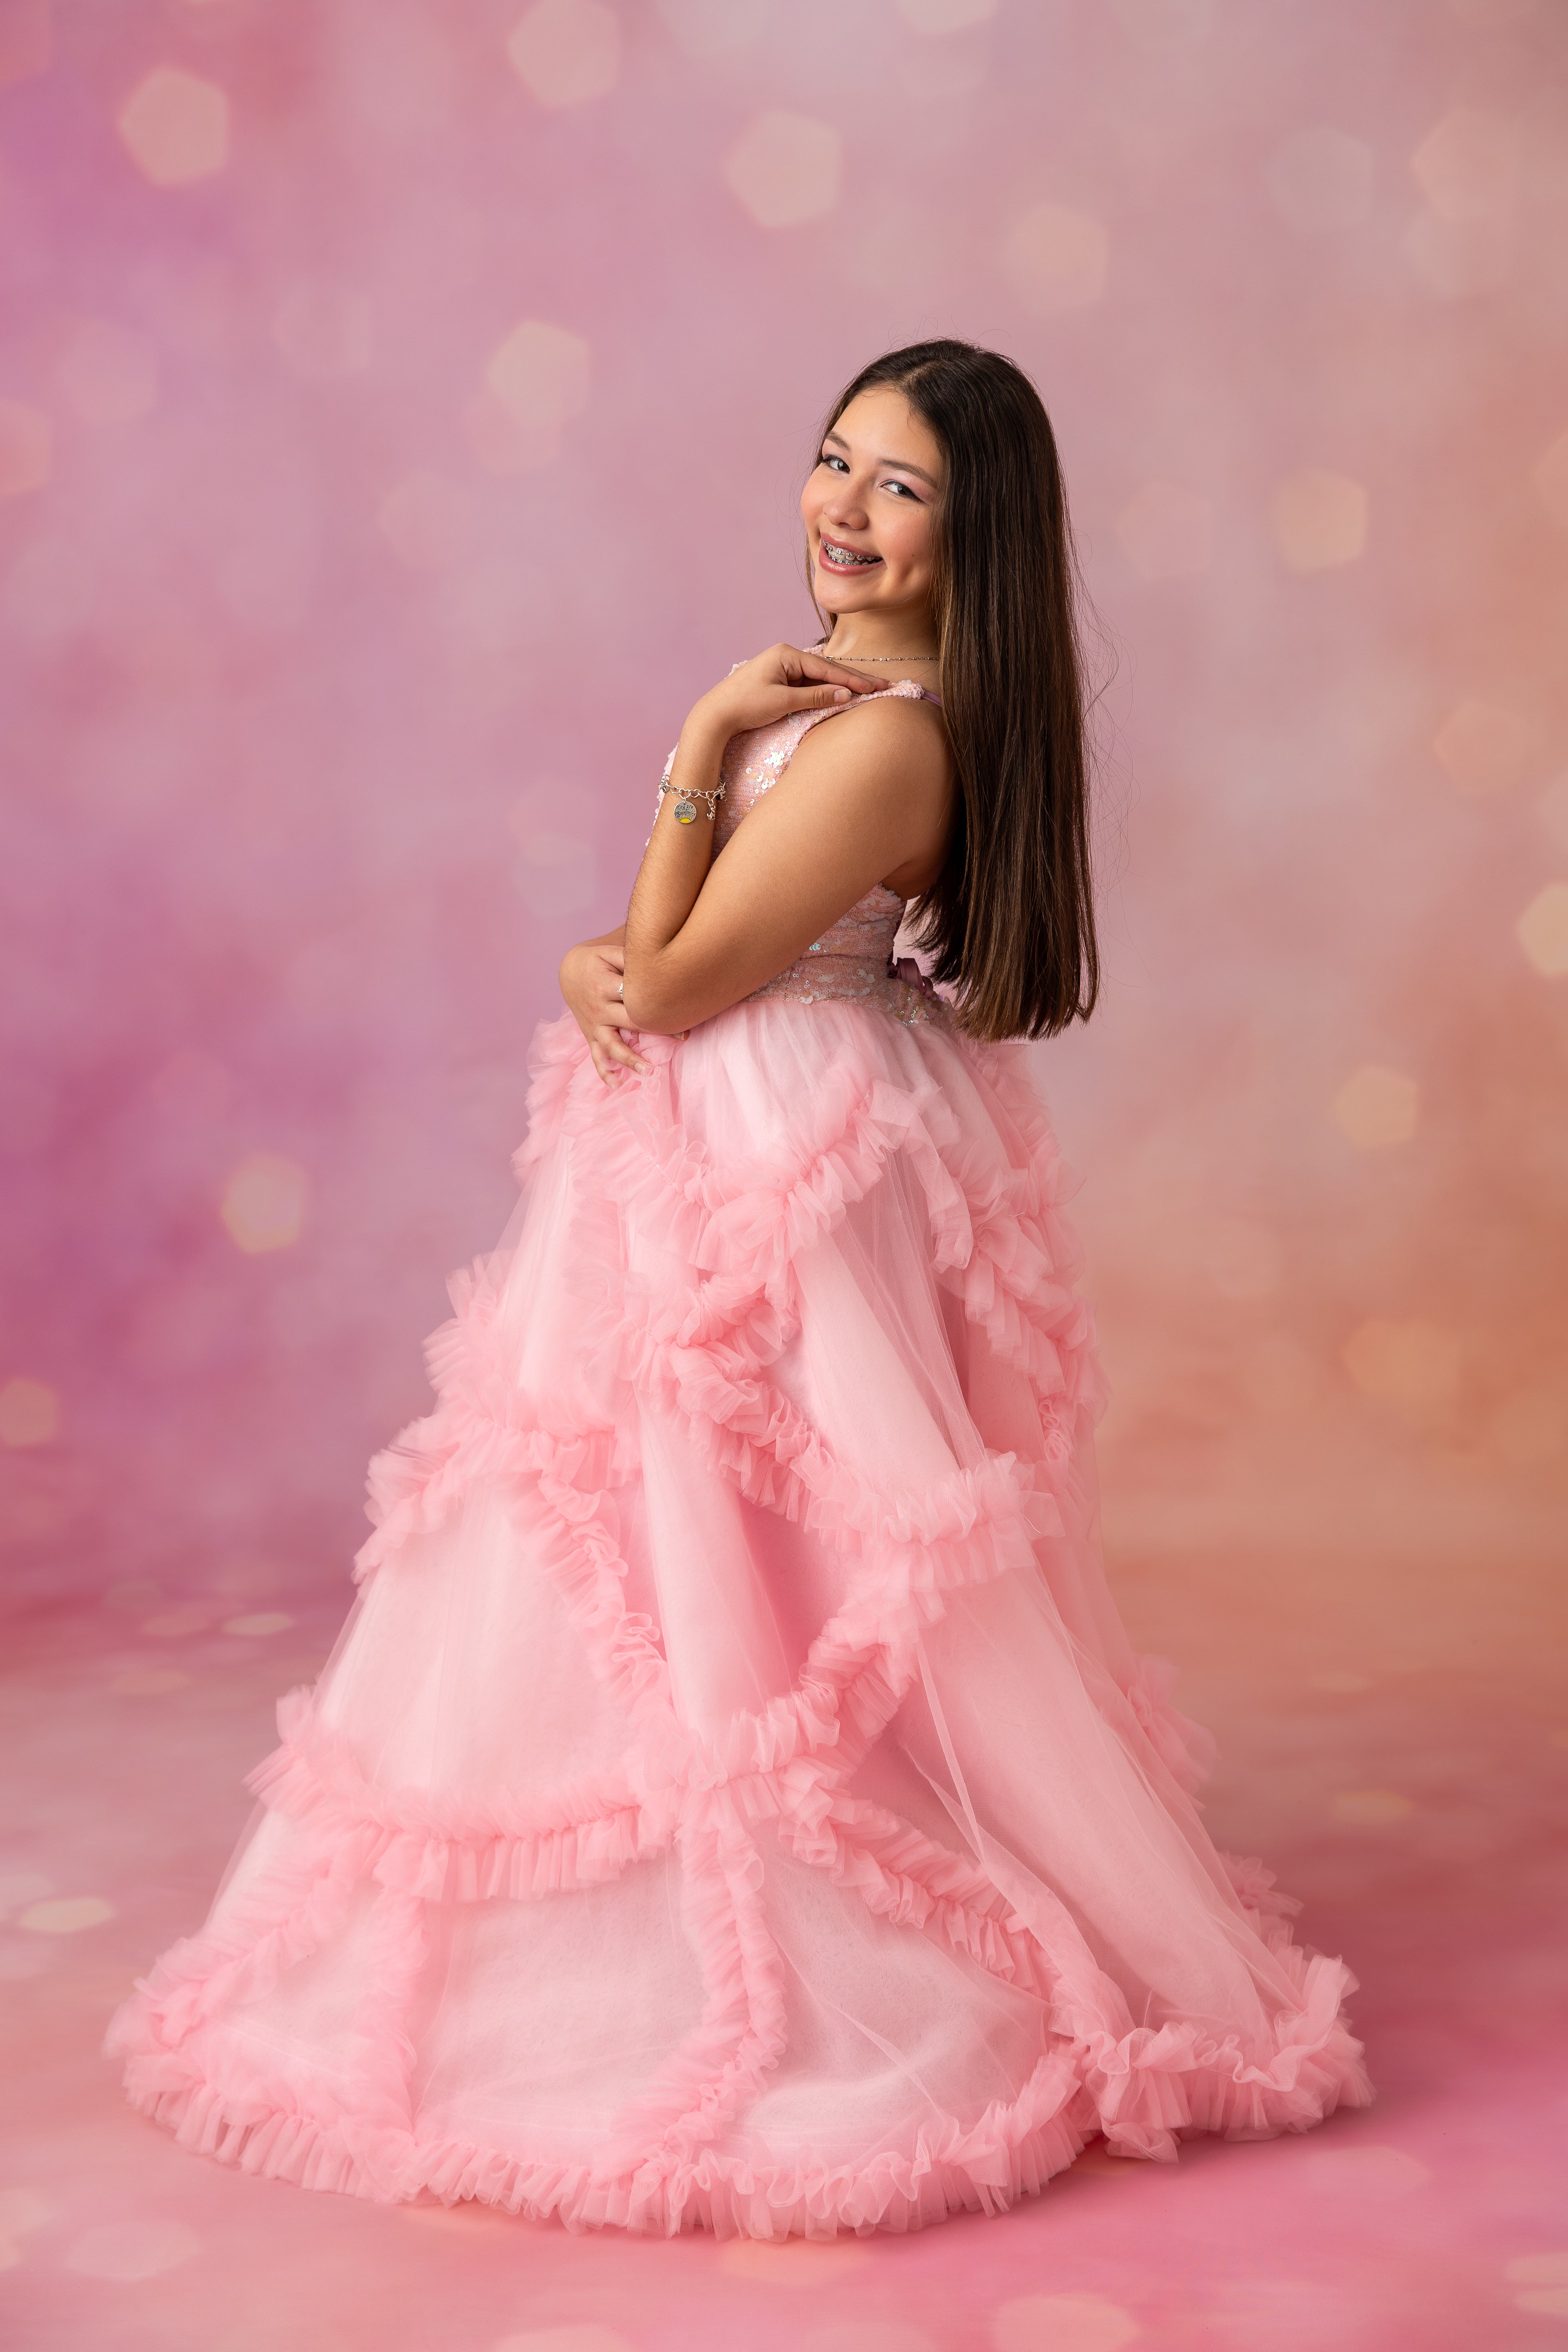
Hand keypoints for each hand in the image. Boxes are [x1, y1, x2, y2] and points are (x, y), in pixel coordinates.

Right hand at [560, 939, 684, 1085]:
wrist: (567, 971)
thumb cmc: (595, 961)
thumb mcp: (608, 952)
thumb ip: (629, 958)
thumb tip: (658, 962)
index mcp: (604, 986)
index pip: (635, 998)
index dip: (658, 1004)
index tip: (683, 1012)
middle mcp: (598, 1009)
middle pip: (631, 1022)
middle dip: (657, 1031)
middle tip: (683, 1038)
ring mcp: (594, 1026)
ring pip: (613, 1046)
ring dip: (630, 1060)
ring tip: (648, 1072)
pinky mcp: (591, 1036)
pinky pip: (596, 1057)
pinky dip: (604, 1073)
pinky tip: (616, 1086)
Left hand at [687, 642, 880, 744]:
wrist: (715, 714)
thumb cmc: (745, 705)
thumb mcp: (783, 702)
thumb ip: (815, 696)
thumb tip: (845, 694)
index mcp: (786, 654)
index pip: (828, 668)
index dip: (853, 679)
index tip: (876, 687)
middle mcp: (786, 656)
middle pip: (827, 669)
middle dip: (855, 679)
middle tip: (883, 685)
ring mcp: (783, 667)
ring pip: (820, 677)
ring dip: (843, 684)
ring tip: (869, 689)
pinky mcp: (780, 680)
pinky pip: (809, 684)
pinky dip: (827, 690)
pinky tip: (843, 694)